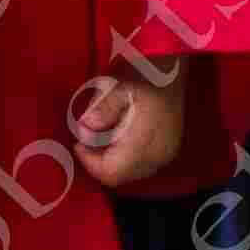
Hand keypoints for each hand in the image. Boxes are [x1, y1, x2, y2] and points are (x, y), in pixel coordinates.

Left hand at [70, 74, 183, 188]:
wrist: (171, 73)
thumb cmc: (143, 78)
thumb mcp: (118, 87)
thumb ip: (102, 108)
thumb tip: (86, 126)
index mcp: (145, 142)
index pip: (112, 172)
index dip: (90, 163)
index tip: (78, 144)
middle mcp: (157, 155)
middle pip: (120, 176)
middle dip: (98, 161)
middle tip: (86, 140)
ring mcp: (165, 155)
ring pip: (130, 173)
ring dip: (111, 160)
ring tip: (101, 135)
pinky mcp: (167, 152)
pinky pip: (141, 166)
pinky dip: (124, 157)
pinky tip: (116, 136)